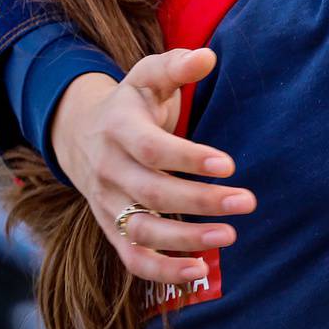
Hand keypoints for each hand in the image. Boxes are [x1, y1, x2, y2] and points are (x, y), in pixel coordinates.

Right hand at [50, 48, 256, 282]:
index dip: (189, 158)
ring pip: (141, 231)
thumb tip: (207, 57)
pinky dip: (161, 271)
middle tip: (248, 202)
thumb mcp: (148, 76)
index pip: (152, 149)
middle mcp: (108, 169)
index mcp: (118, 128)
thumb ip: (178, 66)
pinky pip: (131, 258)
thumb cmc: (131, 103)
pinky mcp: (110, 228)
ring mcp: (106, 203)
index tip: (229, 165)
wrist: (81, 134)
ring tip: (229, 236)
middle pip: (152, 193)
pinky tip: (199, 271)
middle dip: (201, 201)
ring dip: (185, 240)